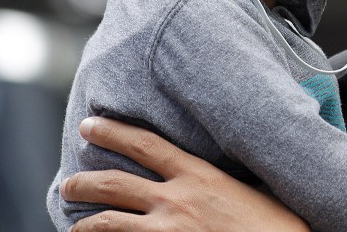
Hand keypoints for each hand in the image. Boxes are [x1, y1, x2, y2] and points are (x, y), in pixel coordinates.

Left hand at [60, 117, 309, 231]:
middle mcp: (176, 201)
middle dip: (83, 181)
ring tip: (73, 223)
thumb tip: (213, 174)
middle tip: (69, 183)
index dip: (113, 131)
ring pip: (108, 222)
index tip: (90, 124)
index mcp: (199, 175)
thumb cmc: (278, 225)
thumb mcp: (251, 190)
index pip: (146, 144)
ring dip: (84, 222)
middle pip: (114, 184)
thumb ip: (224, 180)